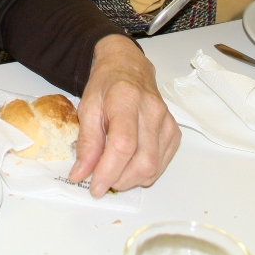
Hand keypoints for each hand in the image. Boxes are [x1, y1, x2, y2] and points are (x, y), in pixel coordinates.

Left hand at [69, 34, 179, 196]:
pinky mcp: (173, 130)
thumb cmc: (106, 85)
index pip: (123, 145)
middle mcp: (152, 110)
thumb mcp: (87, 108)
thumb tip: (81, 174)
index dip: (108, 171)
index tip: (94, 187)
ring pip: (154, 166)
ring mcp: (166, 121)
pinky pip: (163, 163)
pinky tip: (130, 165)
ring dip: (131, 179)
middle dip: (120, 180)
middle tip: (102, 180)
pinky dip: (145, 172)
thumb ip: (86, 143)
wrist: (128, 67)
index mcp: (126, 100)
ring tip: (114, 171)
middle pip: (143, 161)